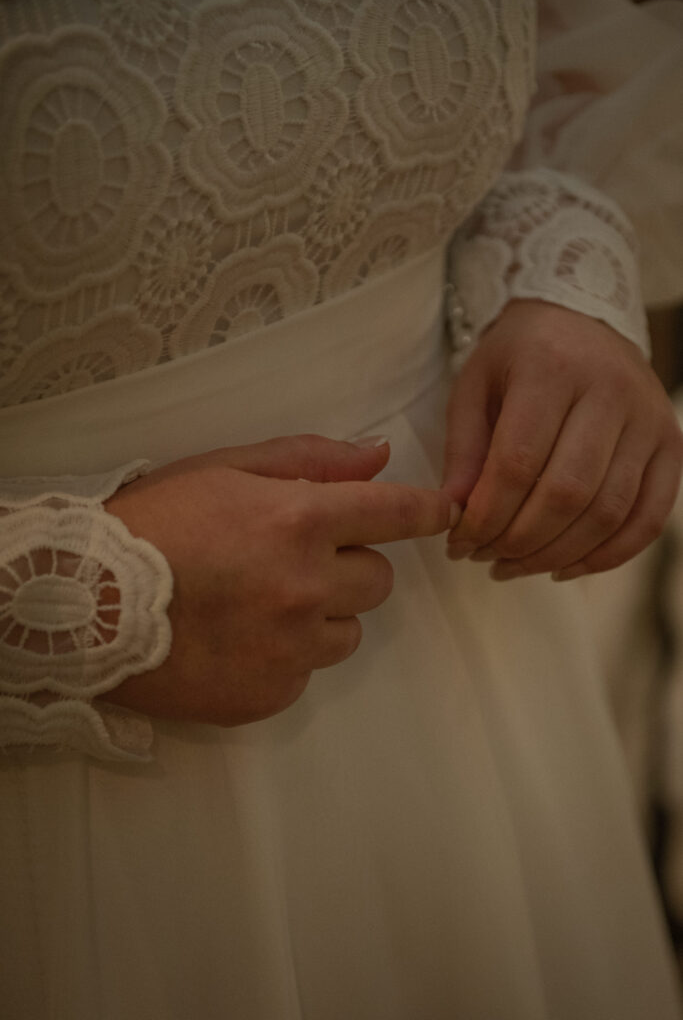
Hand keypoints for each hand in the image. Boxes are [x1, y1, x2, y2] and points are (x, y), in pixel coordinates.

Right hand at [102, 434, 453, 724]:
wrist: (86, 606)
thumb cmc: (153, 524)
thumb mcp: (224, 470)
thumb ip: (310, 459)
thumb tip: (377, 453)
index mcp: (300, 521)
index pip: (394, 514)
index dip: (426, 511)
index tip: (444, 513)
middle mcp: (307, 588)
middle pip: (378, 581)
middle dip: (349, 567)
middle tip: (293, 560)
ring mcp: (290, 649)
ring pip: (347, 632)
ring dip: (320, 615)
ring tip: (259, 605)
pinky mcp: (269, 695)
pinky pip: (306, 673)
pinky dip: (285, 656)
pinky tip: (238, 640)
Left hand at [442, 300, 682, 579]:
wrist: (581, 319)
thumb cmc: (519, 357)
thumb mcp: (475, 385)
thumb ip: (464, 449)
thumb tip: (454, 513)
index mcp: (552, 368)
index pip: (518, 463)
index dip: (486, 515)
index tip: (459, 542)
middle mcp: (611, 391)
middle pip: (567, 494)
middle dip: (519, 541)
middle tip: (484, 558)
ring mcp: (650, 419)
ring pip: (608, 512)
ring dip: (556, 554)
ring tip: (514, 566)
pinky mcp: (673, 444)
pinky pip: (649, 518)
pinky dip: (607, 555)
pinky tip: (564, 567)